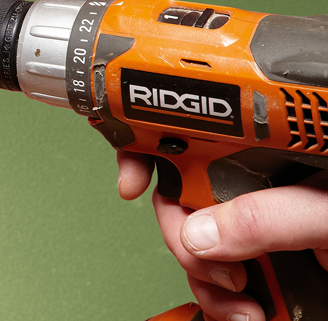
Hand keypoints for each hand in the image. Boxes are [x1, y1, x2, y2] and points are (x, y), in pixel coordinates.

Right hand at [117, 152, 327, 320]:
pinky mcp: (260, 265)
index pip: (191, 136)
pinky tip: (244, 312)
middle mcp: (255, 185)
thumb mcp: (326, 213)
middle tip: (213, 269)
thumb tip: (197, 232)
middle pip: (178, 196)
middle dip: (181, 239)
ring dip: (203, 280)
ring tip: (242, 305)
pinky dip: (219, 301)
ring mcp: (255, 228)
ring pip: (192, 244)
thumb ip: (267, 216)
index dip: (148, 150)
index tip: (131, 183)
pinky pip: (215, 278)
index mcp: (268, 155)